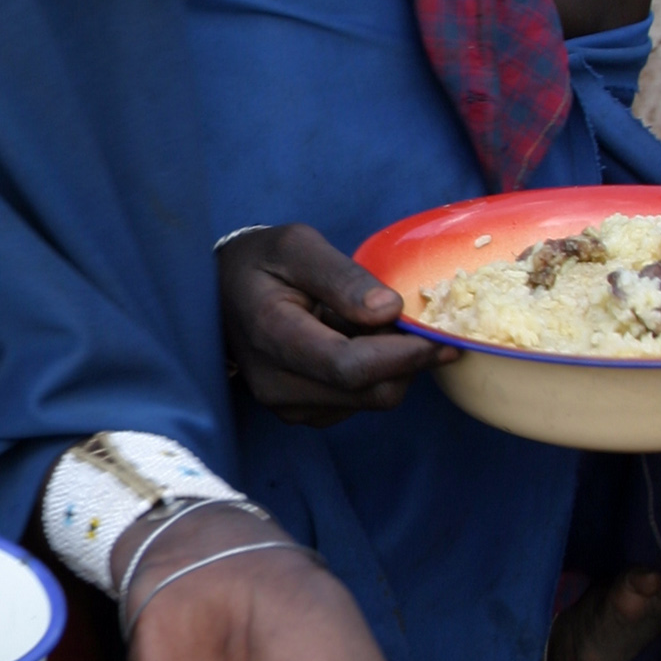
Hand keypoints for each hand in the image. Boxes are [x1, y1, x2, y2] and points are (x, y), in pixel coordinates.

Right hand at [217, 224, 432, 423]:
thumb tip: (390, 310)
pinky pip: (360, 405)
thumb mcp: (296, 245)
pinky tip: (356, 344)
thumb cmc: (259, 263)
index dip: (405, 356)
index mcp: (272, 335)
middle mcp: (275, 383)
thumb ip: (342, 275)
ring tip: (369, 326)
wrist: (218, 297)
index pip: (351, 367)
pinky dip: (375, 377)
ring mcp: (286, 405)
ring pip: (372, 401)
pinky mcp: (301, 415)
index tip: (441, 337)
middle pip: (371, 392)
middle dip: (408, 361)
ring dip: (391, 367)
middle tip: (421, 324)